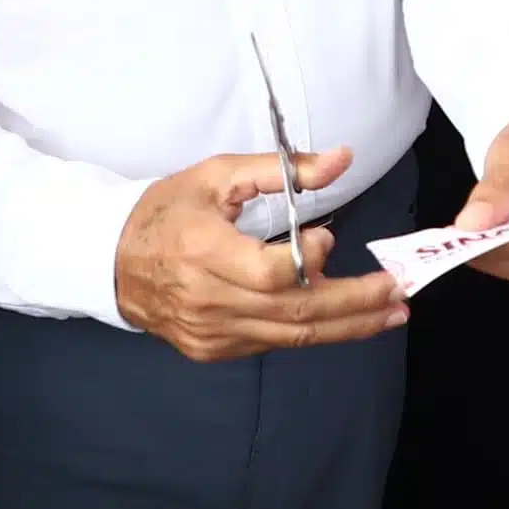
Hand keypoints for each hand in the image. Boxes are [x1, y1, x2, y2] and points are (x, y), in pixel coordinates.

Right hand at [114, 146, 408, 360]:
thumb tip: (343, 158)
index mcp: (203, 253)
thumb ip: (283, 170)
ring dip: (348, 326)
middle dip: (356, 304)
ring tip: (390, 313)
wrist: (108, 260)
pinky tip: (344, 322)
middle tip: (399, 292)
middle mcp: (207, 300)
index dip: (310, 261)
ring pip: (291, 337)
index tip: (329, 237)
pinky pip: (271, 344)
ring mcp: (209, 332)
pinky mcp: (211, 349)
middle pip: (296, 313)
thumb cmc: (166, 211)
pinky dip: (310, 332)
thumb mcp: (218, 176)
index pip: (273, 273)